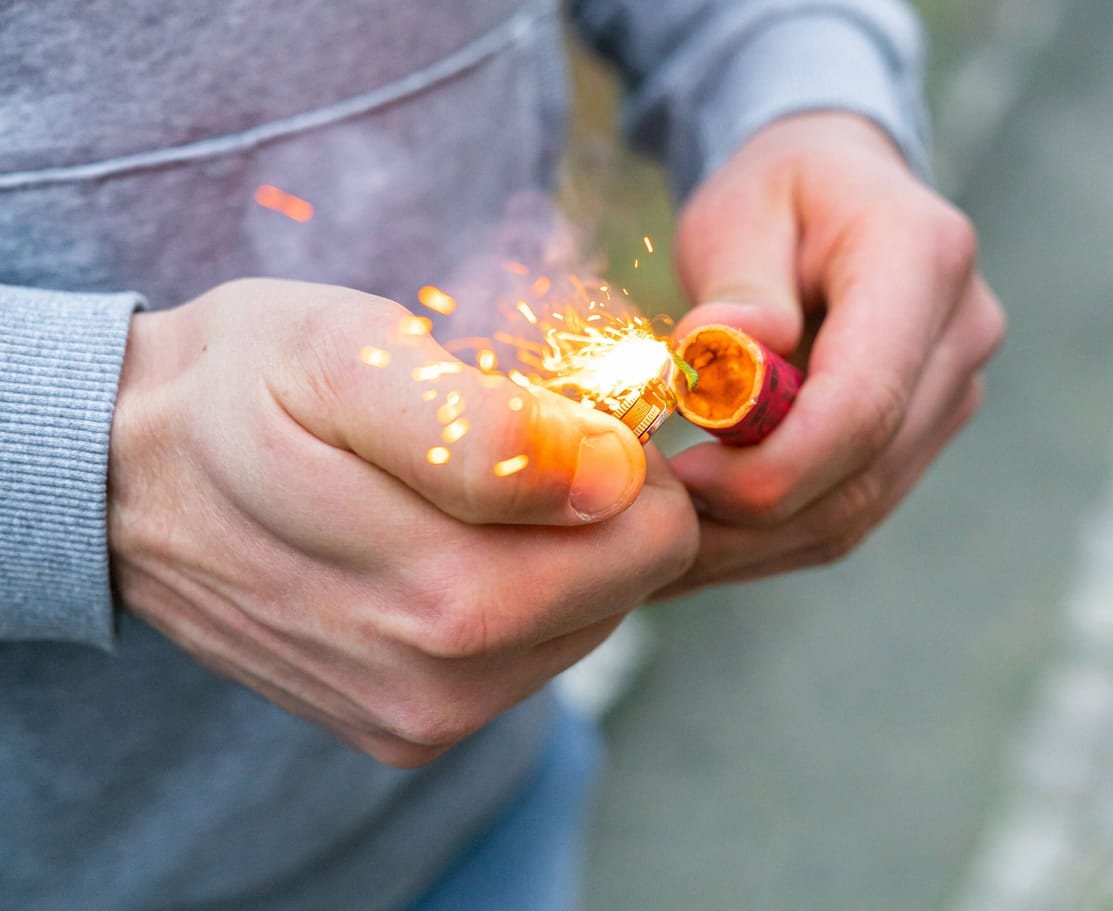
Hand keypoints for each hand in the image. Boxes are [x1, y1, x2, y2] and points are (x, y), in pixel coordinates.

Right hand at [109, 278, 696, 766]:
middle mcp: (436, 680)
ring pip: (588, 622)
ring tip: (463, 490)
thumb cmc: (239, 390)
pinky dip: (519, 591)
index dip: (629, 456)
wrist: (123, 478)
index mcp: (438, 593)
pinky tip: (443, 542)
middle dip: (601, 504)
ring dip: (559, 549)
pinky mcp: (406, 731)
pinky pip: (530, 655)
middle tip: (511, 438)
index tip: (562, 410)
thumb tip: (611, 475)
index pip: (652, 539)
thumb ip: (484, 428)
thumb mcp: (345, 358)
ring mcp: (420, 717)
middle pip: (628, 586)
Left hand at [663, 112, 1003, 592]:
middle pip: (862, 473)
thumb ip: (737, 283)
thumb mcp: (738, 209)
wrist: (837, 189)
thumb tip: (726, 350)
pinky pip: (849, 511)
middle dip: (750, 518)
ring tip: (665, 541)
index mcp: (923, 259)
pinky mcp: (922, 435)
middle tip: (654, 523)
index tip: (685, 479)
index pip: (864, 402)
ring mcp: (952, 393)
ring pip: (857, 511)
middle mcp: (960, 335)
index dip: (774, 465)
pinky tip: (704, 537)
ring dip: (753, 543)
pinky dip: (771, 537)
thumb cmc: (777, 191)